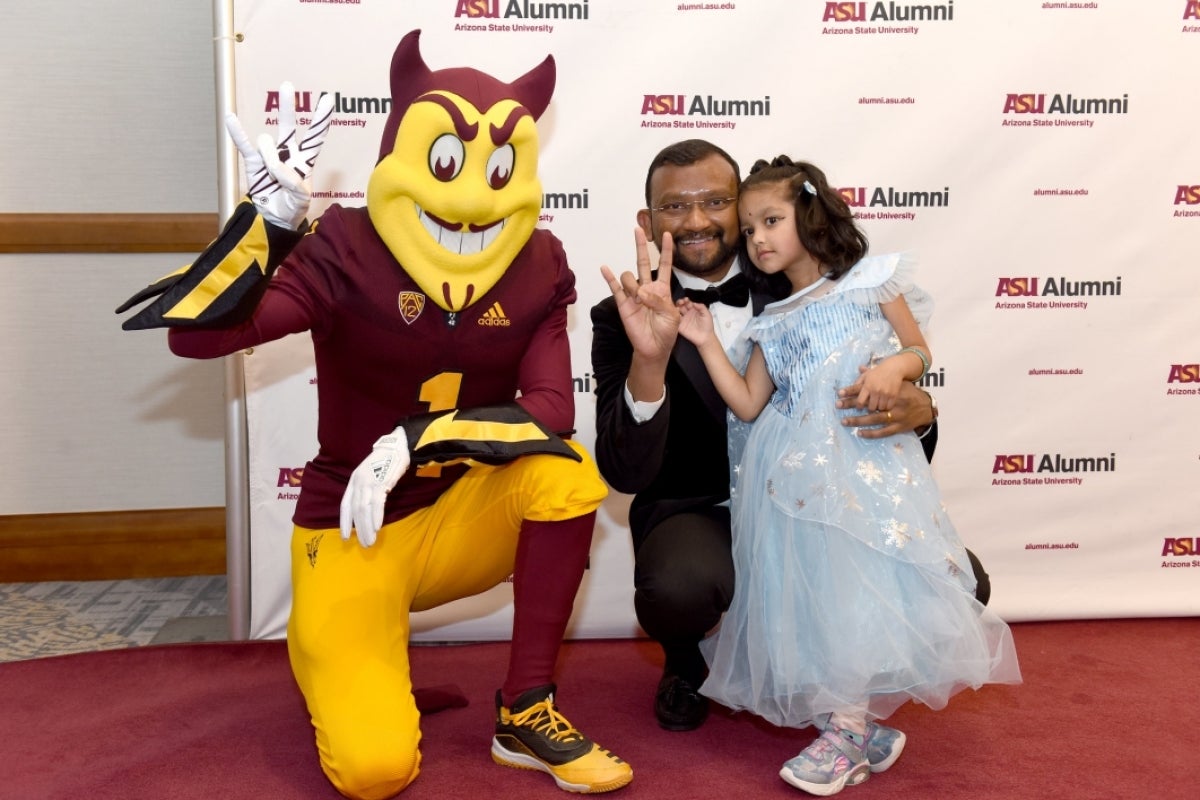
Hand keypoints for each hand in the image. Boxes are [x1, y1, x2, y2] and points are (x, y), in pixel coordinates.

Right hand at [225, 82, 334, 229]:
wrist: (273, 220)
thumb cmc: (292, 208)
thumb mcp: (301, 199)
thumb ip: (294, 183)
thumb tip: (277, 166)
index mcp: (305, 161)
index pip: (315, 138)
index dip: (321, 120)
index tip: (328, 100)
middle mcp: (287, 153)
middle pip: (288, 126)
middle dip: (288, 107)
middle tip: (286, 86)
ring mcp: (269, 156)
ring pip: (267, 143)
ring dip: (270, 159)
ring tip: (273, 178)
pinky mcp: (253, 163)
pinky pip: (245, 146)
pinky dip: (238, 133)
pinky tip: (231, 117)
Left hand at [339, 427, 410, 546]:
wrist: (398, 445)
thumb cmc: (386, 461)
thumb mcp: (370, 474)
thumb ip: (366, 489)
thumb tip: (366, 509)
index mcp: (354, 481)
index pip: (345, 505)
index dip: (345, 522)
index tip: (346, 537)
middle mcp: (358, 482)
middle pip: (355, 510)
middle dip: (359, 529)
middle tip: (364, 544)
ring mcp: (368, 481)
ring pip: (364, 509)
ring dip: (367, 527)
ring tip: (371, 541)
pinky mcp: (381, 481)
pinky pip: (377, 502)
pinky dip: (376, 516)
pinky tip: (378, 527)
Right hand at [600, 229, 680, 361]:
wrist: (654, 348)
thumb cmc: (667, 332)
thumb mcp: (672, 315)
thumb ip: (660, 300)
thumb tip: (642, 291)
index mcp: (662, 289)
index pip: (665, 265)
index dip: (666, 250)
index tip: (667, 235)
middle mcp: (647, 288)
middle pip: (643, 262)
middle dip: (641, 245)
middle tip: (638, 229)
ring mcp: (634, 294)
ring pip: (630, 277)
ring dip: (634, 284)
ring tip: (639, 299)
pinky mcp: (623, 303)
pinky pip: (615, 288)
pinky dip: (609, 278)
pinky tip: (605, 268)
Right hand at [675, 297, 714, 347]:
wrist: (705, 338)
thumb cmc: (707, 327)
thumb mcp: (707, 314)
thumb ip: (701, 307)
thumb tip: (694, 302)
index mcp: (694, 310)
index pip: (687, 303)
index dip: (686, 300)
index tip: (686, 299)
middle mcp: (688, 314)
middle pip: (681, 306)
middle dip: (680, 302)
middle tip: (680, 302)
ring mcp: (683, 320)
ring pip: (676, 312)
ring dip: (675, 308)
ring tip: (677, 308)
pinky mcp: (680, 326)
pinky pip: (674, 320)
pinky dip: (673, 317)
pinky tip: (674, 314)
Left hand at [837, 366, 932, 437]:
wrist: (926, 406)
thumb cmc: (909, 391)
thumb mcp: (894, 381)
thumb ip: (876, 376)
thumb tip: (859, 368)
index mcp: (889, 390)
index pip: (867, 390)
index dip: (852, 391)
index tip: (839, 393)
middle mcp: (891, 402)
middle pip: (867, 404)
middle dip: (851, 405)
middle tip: (837, 405)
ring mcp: (895, 415)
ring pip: (873, 419)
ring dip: (858, 421)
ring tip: (844, 421)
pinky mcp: (898, 426)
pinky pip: (882, 431)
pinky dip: (870, 433)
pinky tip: (859, 433)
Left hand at [850, 355, 908, 410]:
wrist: (894, 367)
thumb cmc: (877, 372)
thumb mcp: (866, 375)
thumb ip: (857, 383)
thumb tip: (843, 391)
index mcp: (867, 386)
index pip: (860, 401)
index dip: (859, 406)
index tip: (860, 407)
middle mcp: (875, 390)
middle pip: (871, 407)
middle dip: (870, 408)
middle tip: (871, 407)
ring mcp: (885, 393)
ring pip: (880, 408)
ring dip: (879, 408)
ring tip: (878, 406)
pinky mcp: (893, 395)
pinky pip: (889, 406)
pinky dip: (887, 407)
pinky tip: (886, 404)